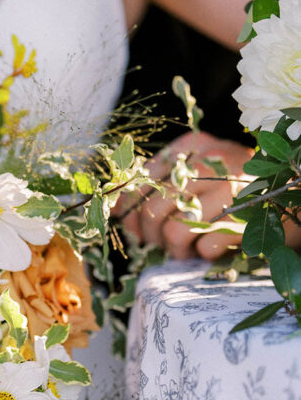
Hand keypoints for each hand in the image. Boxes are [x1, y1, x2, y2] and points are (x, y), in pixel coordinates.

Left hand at [118, 131, 252, 260]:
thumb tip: (115, 209)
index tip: (135, 227)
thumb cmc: (234, 183)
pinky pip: (204, 247)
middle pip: (153, 210)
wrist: (289, 190)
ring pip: (174, 231)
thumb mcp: (198, 169)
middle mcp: (210, 162)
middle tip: (164, 243)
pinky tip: (211, 246)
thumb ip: (159, 181)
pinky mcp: (247, 220)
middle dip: (151, 236)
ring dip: (175, 249)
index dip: (129, 210)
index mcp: (193, 144)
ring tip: (187, 247)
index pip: (140, 180)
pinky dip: (203, 254)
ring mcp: (231, 190)